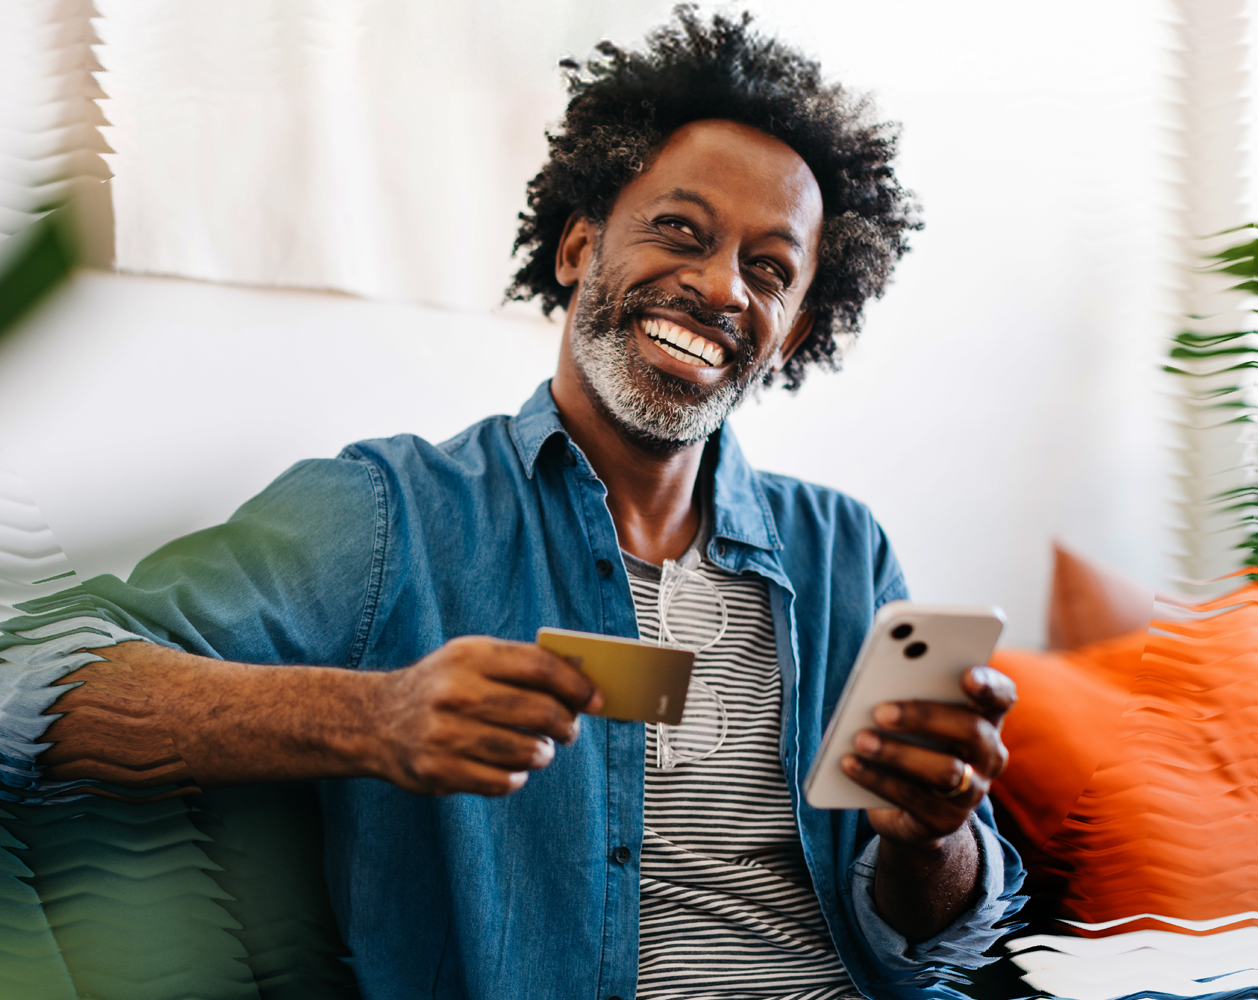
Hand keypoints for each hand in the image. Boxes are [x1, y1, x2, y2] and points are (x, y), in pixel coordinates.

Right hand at [371, 636, 602, 796]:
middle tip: (570, 730)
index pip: (540, 666)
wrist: (374, 720)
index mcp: (469, 656)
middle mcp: (456, 692)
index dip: (575, 685)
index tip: (595, 700)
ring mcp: (445, 734)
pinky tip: (512, 767)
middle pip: (539, 710)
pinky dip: (516, 776)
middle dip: (567, 724)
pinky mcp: (439, 771)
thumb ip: (518, 665)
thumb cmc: (439, 687)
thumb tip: (579, 683)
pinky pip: (502, 780)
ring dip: (543, 753)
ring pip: (525, 750)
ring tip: (541, 750)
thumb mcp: (469, 659)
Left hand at [841, 665, 1015, 846]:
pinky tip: (849, 763)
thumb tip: (876, 683)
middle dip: (924, 717)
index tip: (968, 675)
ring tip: (859, 739)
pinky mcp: (946, 820)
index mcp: (984, 719)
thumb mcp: (912, 720)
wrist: (909, 811)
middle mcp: (989, 756)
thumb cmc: (910, 743)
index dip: (990, 686)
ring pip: (946, 771)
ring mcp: (973, 792)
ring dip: (897, 753)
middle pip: (971, 731)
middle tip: (880, 710)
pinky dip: (877, 779)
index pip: (1001, 698)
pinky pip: (914, 799)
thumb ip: (907, 694)